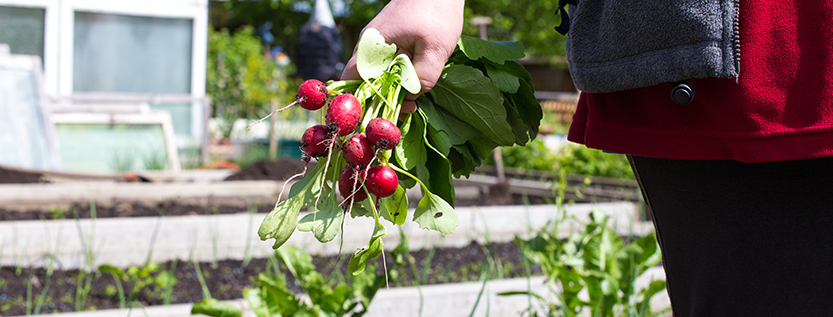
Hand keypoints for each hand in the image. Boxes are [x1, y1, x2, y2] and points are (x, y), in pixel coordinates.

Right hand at [340, 0, 464, 112]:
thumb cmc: (436, 12)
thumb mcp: (436, 50)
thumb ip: (422, 78)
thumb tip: (410, 98)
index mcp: (370, 48)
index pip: (351, 82)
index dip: (361, 103)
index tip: (381, 117)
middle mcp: (368, 48)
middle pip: (365, 84)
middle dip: (383, 101)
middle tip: (409, 109)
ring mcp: (377, 46)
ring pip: (378, 77)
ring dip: (393, 90)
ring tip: (415, 99)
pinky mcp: (389, 45)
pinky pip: (387, 68)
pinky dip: (399, 79)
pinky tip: (416, 84)